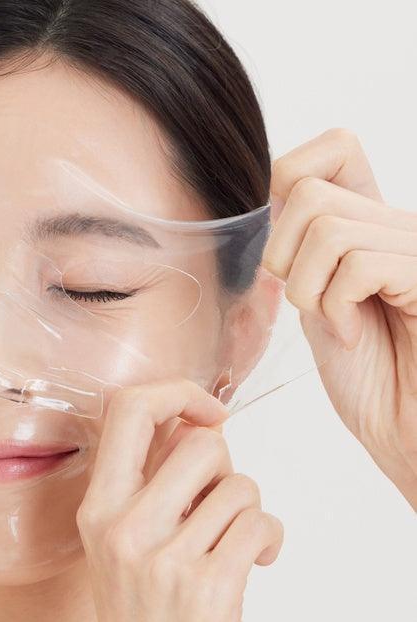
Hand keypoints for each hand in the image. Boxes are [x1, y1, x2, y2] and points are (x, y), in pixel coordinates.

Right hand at [76, 378, 283, 621]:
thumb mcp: (121, 543)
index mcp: (96, 507)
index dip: (175, 392)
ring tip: (235, 538)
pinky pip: (261, 524)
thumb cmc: (143, 617)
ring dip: (250, 508)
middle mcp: (121, 526)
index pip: (126, 408)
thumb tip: (194, 426)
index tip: (206, 412)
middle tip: (218, 497)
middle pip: (200, 442)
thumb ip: (146, 482)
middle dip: (226, 463)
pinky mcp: (209, 588)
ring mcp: (163, 559)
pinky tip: (258, 562)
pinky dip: (272, 539)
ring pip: (240, 484)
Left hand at [263, 128, 416, 509]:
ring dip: (307, 289)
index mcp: (371, 222)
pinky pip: (358, 264)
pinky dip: (337, 309)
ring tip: (332, 322)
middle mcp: (399, 223)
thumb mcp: (317, 300)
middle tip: (304, 301)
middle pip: (309, 190)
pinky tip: (351, 335)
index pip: (334, 147)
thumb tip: (265, 207)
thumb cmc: (366, 373)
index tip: (281, 248)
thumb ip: (300, 254)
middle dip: (281, 256)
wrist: (405, 428)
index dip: (287, 182)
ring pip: (326, 228)